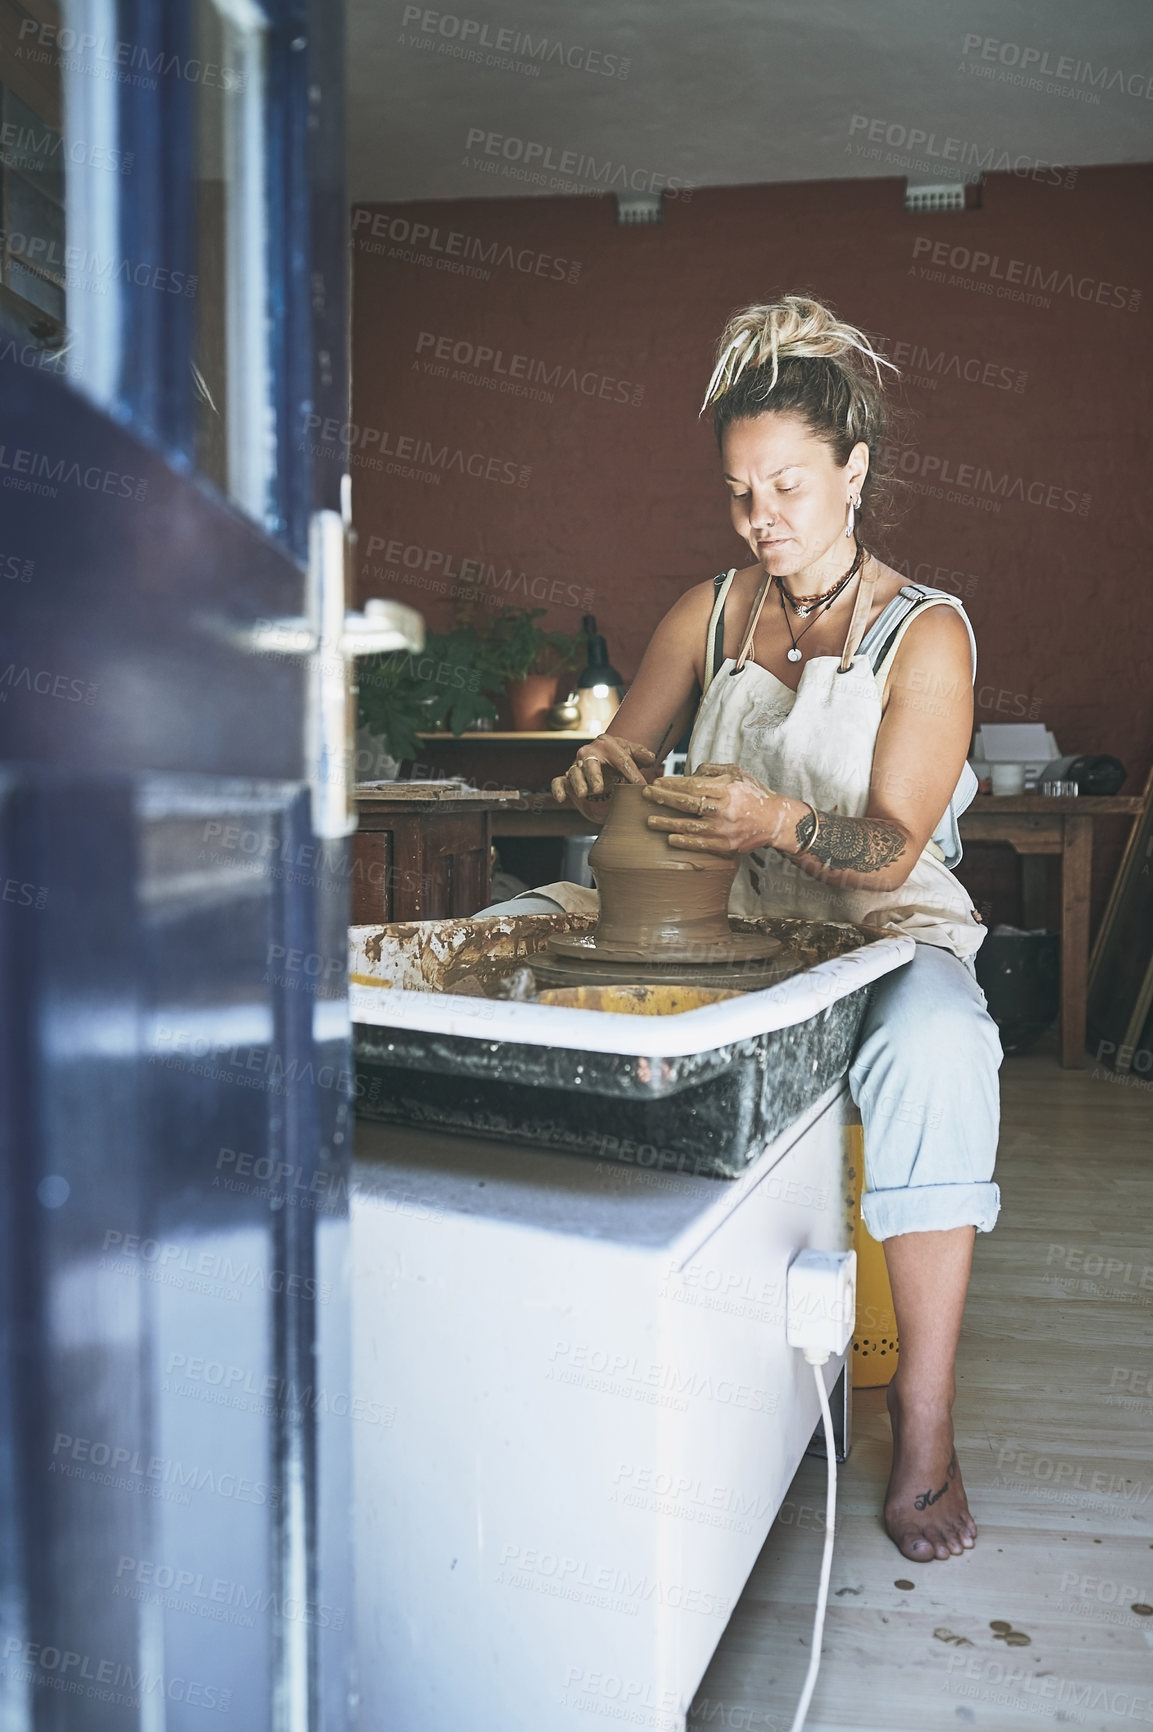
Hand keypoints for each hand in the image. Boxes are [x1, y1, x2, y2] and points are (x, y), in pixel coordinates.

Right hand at [551, 735, 657, 814]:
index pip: (620, 759)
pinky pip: (558, 782)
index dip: (632, 773)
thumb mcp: (632, 753)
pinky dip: (558, 790)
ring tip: (584, 794)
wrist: (602, 762)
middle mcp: (588, 753)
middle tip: (599, 789)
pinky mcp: (566, 779)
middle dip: (594, 776)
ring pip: (574, 773)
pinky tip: (561, 799)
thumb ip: (642, 755)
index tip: (640, 786)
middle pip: (589, 763)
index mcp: (606, 744)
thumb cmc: (618, 758)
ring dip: (578, 784)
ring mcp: (576, 766)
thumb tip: (650, 758)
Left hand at [642, 762, 780, 854]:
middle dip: (663, 799)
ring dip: (667, 823)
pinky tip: (670, 838)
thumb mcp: (737, 773)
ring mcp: (725, 829)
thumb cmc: (754, 794)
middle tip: (646, 795)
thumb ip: (711, 771)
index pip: (692, 786)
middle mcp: (725, 809)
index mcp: (727, 789)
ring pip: (689, 826)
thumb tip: (688, 774)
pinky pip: (700, 844)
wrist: (775, 820)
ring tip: (650, 820)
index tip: (657, 782)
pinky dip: (684, 842)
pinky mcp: (726, 845)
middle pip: (687, 804)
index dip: (672, 784)